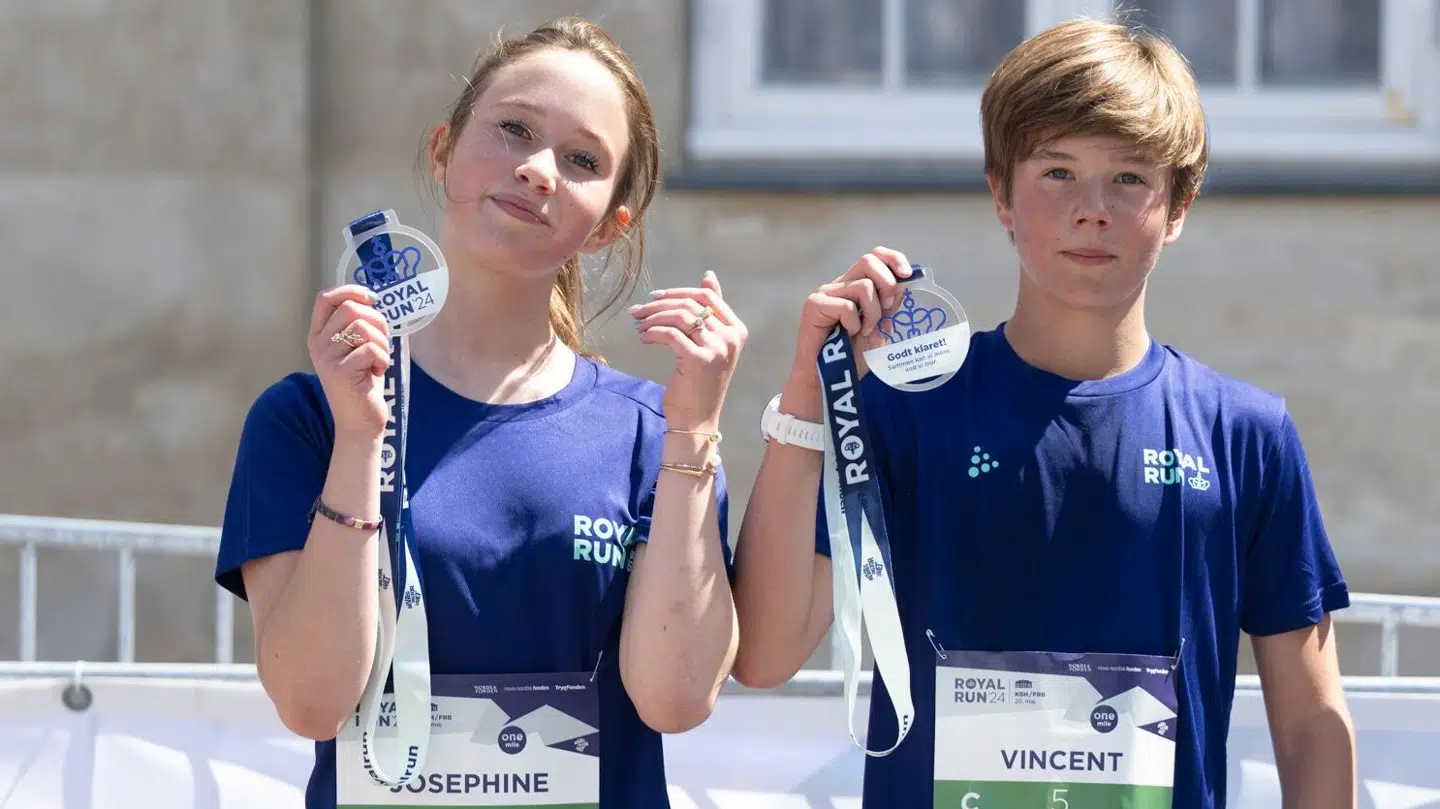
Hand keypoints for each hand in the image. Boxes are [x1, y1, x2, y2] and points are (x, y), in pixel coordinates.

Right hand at [306, 284, 392, 439]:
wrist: (360, 422)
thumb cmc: (363, 382)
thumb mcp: (357, 348)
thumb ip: (358, 325)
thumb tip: (372, 298)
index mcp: (319, 335)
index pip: (326, 298)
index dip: (350, 291)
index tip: (373, 299)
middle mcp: (317, 343)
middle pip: (350, 308)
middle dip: (377, 320)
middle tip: (383, 340)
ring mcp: (326, 357)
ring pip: (362, 327)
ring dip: (382, 341)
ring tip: (380, 359)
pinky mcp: (339, 371)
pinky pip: (371, 348)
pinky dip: (383, 358)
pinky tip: (379, 371)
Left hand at [630, 271, 747, 430]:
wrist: (697, 418)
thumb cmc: (700, 382)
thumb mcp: (708, 343)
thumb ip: (710, 312)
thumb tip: (709, 276)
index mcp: (737, 330)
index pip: (708, 296)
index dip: (678, 292)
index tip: (655, 297)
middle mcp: (731, 337)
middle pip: (691, 304)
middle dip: (660, 304)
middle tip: (638, 311)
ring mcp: (717, 348)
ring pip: (680, 316)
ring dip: (653, 317)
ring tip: (638, 325)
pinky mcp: (698, 360)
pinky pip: (670, 334)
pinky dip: (653, 332)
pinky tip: (644, 338)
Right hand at [788, 246, 911, 388]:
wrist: (830, 379)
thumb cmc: (852, 356)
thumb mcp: (880, 327)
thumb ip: (889, 305)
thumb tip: (905, 283)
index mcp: (856, 286)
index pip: (874, 256)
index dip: (893, 259)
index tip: (908, 275)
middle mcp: (840, 285)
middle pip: (868, 261)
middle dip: (887, 284)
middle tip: (888, 310)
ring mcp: (825, 293)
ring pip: (863, 286)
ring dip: (873, 313)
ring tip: (865, 332)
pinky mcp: (814, 305)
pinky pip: (846, 306)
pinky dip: (854, 324)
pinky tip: (848, 335)